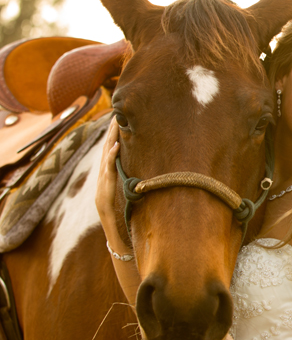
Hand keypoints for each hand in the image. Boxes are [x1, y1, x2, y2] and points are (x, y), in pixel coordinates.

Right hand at [95, 120, 122, 243]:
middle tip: (116, 114)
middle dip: (111, 131)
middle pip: (107, 147)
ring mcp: (104, 178)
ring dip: (111, 138)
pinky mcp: (105, 184)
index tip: (119, 120)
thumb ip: (128, 178)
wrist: (110, 224)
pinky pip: (108, 167)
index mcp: (109, 172)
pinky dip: (112, 155)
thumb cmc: (120, 208)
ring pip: (106, 154)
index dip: (113, 136)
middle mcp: (104, 172)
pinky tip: (117, 145)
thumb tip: (140, 170)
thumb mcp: (125, 190)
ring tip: (116, 123)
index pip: (111, 150)